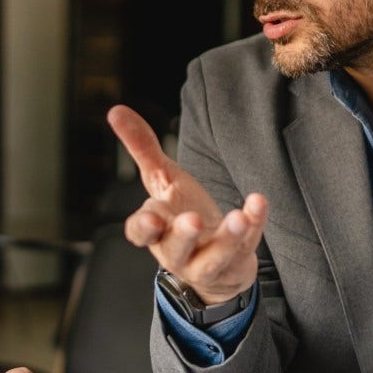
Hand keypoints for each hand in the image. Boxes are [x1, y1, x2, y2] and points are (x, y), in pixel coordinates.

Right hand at [107, 105, 268, 304]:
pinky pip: (247, 245)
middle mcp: (178, 252)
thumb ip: (142, 148)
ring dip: (226, 239)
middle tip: (192, 220)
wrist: (216, 258)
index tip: (151, 218)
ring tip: (237, 218)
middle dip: (183, 235)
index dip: (143, 228)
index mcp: (156, 231)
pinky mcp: (237, 262)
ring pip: (213, 258)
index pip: (140, 233)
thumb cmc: (182, 213)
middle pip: (176, 248)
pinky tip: (257, 202)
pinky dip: (254, 224)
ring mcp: (208, 262)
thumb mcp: (162, 179)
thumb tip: (115, 110)